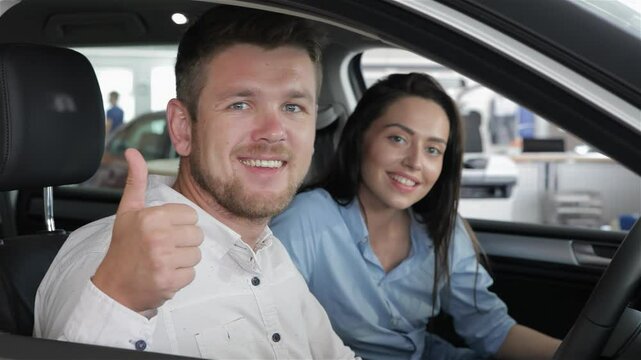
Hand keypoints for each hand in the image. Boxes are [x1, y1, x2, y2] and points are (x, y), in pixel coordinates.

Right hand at [92, 148, 202, 311]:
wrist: (112, 288)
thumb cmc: (123, 248)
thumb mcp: (128, 211)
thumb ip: (136, 181)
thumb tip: (132, 152)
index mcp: (152, 217)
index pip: (191, 215)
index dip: (179, 224)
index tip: (163, 232)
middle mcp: (159, 237)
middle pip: (197, 235)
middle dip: (183, 243)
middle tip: (163, 248)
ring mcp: (164, 260)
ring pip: (196, 254)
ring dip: (182, 260)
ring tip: (163, 261)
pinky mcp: (169, 281)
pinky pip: (192, 273)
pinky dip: (180, 277)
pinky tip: (163, 274)